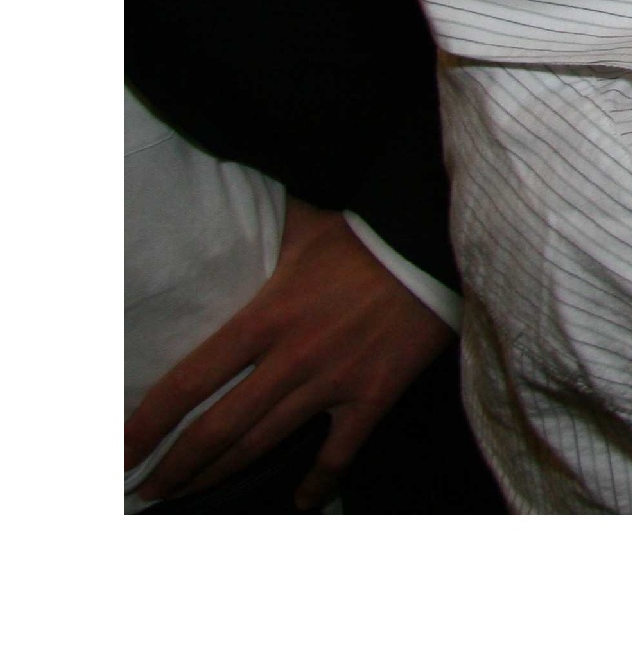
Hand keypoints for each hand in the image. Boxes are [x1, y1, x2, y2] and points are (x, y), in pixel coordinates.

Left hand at [124, 201, 453, 509]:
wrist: (437, 243)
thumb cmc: (368, 230)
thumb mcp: (304, 224)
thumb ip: (266, 230)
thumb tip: (235, 202)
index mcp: (265, 317)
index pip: (188, 383)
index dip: (148, 424)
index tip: (121, 452)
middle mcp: (290, 359)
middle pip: (217, 429)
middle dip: (174, 467)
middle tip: (146, 489)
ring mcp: (333, 382)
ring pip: (263, 444)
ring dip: (219, 476)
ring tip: (188, 497)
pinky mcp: (374, 395)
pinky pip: (338, 452)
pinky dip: (317, 482)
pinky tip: (299, 500)